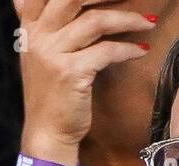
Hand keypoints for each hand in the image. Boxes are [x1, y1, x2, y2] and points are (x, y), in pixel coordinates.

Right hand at [13, 0, 155, 155]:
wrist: (47, 133)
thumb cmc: (51, 93)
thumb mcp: (38, 53)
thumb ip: (41, 24)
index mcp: (30, 27)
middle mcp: (37, 35)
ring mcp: (52, 54)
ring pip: (95, 21)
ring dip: (128, 19)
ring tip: (148, 22)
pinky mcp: (70, 73)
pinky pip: (106, 51)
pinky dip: (128, 49)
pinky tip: (141, 50)